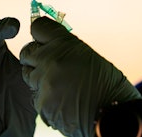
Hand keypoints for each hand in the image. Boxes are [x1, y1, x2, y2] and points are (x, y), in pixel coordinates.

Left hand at [20, 17, 141, 136]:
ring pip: (28, 75)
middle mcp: (51, 59)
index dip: (40, 35)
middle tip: (48, 65)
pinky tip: (62, 100)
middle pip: (27, 51)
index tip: (43, 40)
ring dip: (39, 78)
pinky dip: (45, 98)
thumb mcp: (88, 56)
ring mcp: (44, 82)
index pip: (38, 28)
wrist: (114, 113)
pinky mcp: (41, 103)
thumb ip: (64, 48)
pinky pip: (35, 95)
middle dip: (35, 57)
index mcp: (64, 44)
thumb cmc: (106, 84)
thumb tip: (47, 44)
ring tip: (60, 85)